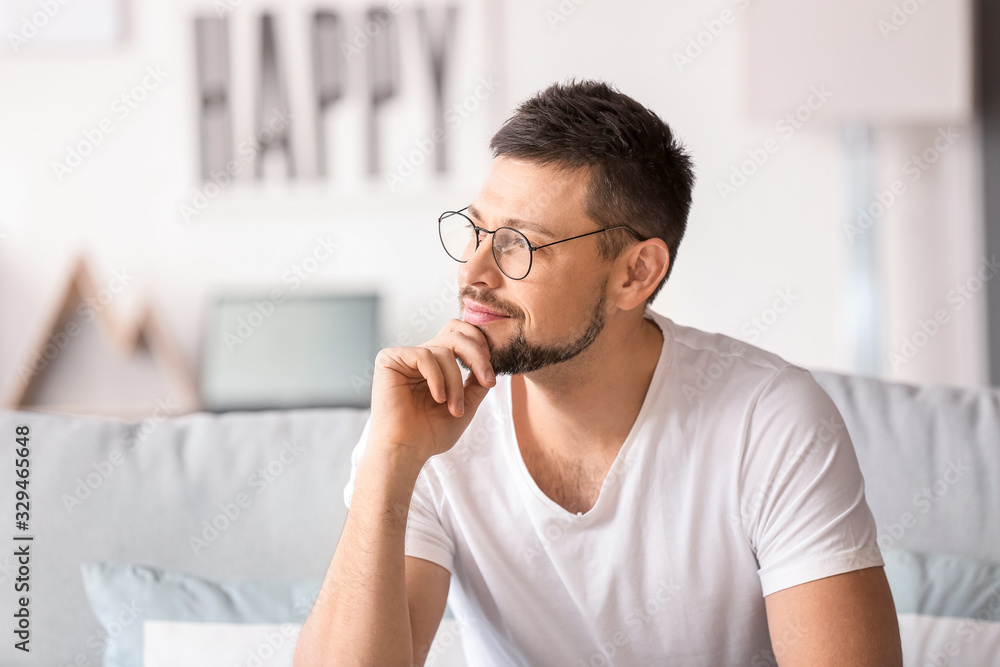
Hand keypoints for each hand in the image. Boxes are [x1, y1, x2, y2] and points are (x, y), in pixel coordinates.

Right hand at [367, 318, 496, 462]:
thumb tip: (491, 362)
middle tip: (488, 381)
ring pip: (444, 350)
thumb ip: (477, 382)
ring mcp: (404, 356)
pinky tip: (438, 399)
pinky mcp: (389, 359)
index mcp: (436, 364)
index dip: (480, 346)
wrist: (405, 451)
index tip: (490, 377)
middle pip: (456, 334)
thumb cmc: (430, 434)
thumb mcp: (465, 405)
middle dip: (478, 356)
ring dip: (456, 382)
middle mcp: (420, 356)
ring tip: (454, 409)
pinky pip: (425, 356)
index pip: (460, 334)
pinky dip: (437, 379)